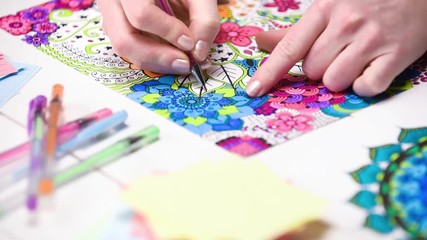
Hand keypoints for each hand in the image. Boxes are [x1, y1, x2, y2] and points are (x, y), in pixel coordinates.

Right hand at [98, 0, 219, 73]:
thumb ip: (204, 19)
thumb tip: (199, 53)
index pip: (141, 14)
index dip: (167, 32)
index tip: (190, 42)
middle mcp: (114, 2)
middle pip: (125, 39)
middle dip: (158, 57)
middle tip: (184, 63)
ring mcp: (111, 17)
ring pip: (125, 50)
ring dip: (155, 61)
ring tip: (181, 62)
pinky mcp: (116, 29)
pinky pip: (130, 50)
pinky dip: (152, 58)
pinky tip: (171, 55)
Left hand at [246, 0, 426, 96]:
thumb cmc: (368, 2)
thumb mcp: (328, 7)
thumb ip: (293, 31)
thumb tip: (259, 41)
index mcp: (324, 10)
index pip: (289, 48)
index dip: (269, 72)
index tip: (253, 90)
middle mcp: (346, 23)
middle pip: (312, 71)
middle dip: (320, 69)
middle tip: (339, 51)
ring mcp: (372, 39)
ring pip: (334, 82)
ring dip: (341, 78)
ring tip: (356, 58)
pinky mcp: (397, 54)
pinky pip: (366, 87)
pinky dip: (366, 84)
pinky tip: (373, 66)